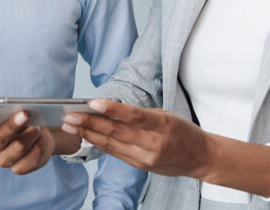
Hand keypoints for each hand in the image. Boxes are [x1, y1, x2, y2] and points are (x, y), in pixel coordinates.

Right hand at [0, 102, 53, 174]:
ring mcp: (4, 160)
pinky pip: (31, 159)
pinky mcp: (19, 168)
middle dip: (12, 125)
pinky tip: (42, 138)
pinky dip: (39, 145)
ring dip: (31, 135)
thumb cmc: (22, 118)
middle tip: (25, 114)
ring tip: (38, 127)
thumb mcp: (12, 107)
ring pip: (18, 148)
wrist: (39, 134)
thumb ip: (2, 104)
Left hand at [61, 99, 211, 177]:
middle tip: (70, 116)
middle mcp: (153, 143)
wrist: (199, 157)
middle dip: (89, 123)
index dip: (111, 109)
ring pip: (111, 144)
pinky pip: (116, 153)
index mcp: (162, 125)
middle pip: (116, 131)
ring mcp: (146, 157)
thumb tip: (108, 109)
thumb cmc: (182, 132)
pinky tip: (86, 137)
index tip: (92, 103)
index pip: (133, 116)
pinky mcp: (141, 166)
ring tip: (70, 126)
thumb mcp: (166, 116)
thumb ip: (139, 115)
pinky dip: (99, 144)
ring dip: (88, 135)